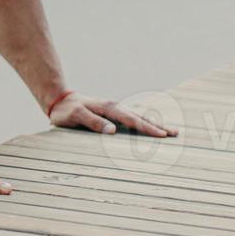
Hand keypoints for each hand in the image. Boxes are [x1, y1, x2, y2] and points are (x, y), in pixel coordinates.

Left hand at [48, 92, 177, 136]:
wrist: (60, 100)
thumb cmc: (67, 111)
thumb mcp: (76, 116)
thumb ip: (93, 122)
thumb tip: (113, 130)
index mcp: (109, 108)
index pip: (132, 120)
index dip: (147, 128)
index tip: (161, 135)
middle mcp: (115, 107)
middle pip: (140, 117)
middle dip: (158, 126)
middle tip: (175, 134)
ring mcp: (114, 110)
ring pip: (138, 116)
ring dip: (153, 123)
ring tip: (169, 131)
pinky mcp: (112, 113)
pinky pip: (131, 118)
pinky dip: (143, 122)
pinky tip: (151, 126)